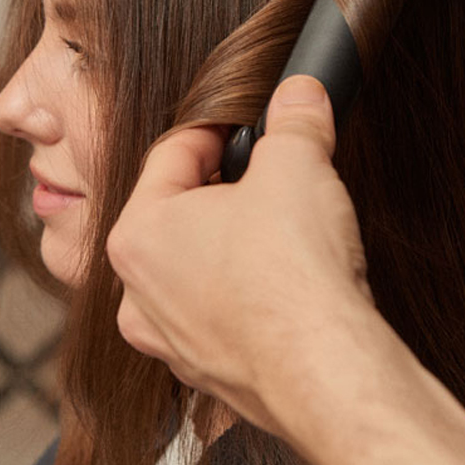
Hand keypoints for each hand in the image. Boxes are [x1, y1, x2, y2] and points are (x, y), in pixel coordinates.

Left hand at [107, 77, 464, 464]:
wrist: (326, 371)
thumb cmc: (291, 273)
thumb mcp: (297, 162)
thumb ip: (295, 117)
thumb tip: (301, 94)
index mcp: (138, 232)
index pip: (172, 153)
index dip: (216, 128)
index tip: (244, 123)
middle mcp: (139, 290)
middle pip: (179, 210)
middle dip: (225, 185)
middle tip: (269, 174)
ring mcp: (170, 337)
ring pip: (196, 263)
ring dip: (231, 241)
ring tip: (279, 231)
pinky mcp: (207, 370)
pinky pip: (218, 311)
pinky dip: (244, 292)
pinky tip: (282, 284)